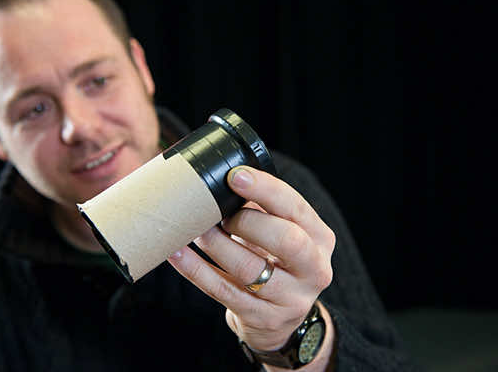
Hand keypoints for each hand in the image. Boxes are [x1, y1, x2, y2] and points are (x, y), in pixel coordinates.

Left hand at [167, 165, 335, 356]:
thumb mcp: (282, 234)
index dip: (266, 189)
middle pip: (286, 240)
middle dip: (246, 221)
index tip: (235, 176)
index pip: (296, 208)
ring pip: (249, 268)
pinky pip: (223, 291)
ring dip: (216, 244)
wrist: (278, 321)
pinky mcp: (264, 319)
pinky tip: (178, 254)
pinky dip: (196, 269)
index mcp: (320, 238)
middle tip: (219, 214)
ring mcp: (291, 299)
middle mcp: (315, 269)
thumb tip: (223, 180)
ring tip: (195, 229)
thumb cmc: (275, 262)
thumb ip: (264, 209)